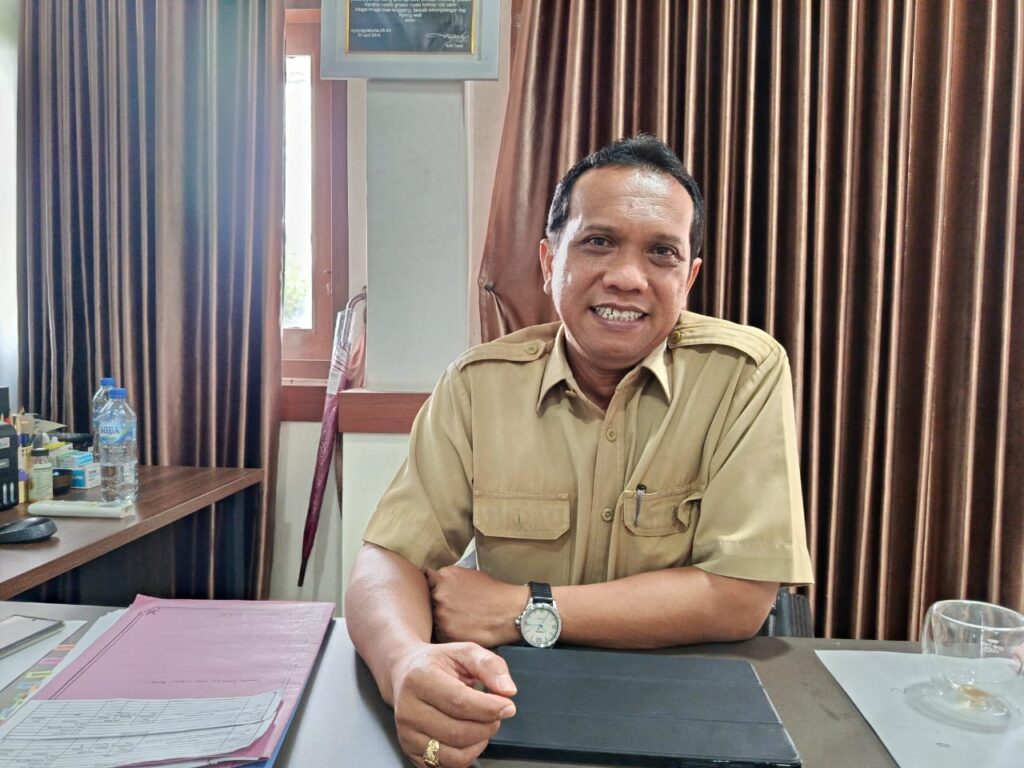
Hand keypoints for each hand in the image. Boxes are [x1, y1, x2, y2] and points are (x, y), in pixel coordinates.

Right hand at [391, 641, 516, 767]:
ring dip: (479, 743)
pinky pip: (448, 765)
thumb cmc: (437, 663)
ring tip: (483, 724)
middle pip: (458, 732)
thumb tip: (508, 690)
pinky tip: (470, 736)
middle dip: (488, 726)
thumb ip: (490, 665)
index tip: (509, 706)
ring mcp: (407, 735)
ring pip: (455, 755)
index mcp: (419, 679)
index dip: (489, 708)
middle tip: (497, 713)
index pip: (459, 702)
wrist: (404, 673)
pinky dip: (468, 754)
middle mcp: (408, 710)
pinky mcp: (411, 752)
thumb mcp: (465, 651)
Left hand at [427, 566, 526, 646]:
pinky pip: (441, 633)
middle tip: (456, 608)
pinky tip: (464, 628)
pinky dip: (449, 632)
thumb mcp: (470, 575)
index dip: (436, 587)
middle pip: (429, 600)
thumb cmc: (494, 593)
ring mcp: (441, 615)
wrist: (511, 612)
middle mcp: (439, 594)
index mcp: (444, 576)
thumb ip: (450, 578)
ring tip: (462, 619)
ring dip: (443, 619)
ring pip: (434, 618)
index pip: (428, 580)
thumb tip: (436, 580)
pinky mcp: (446, 633)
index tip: (442, 592)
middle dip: (439, 603)